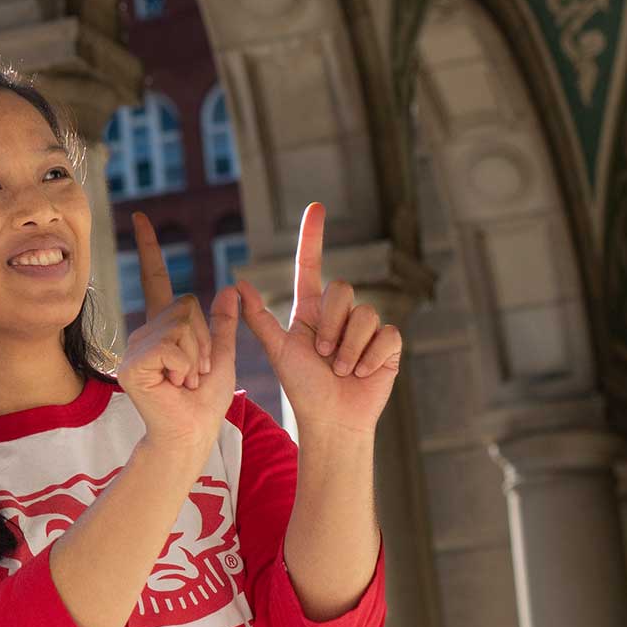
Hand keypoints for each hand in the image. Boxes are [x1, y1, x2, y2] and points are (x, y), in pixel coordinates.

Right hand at [116, 213, 240, 451]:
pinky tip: (176, 384)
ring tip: (187, 381)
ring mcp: (134, 347)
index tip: (141, 217)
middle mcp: (144, 332)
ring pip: (182, 326)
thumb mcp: (223, 357)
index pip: (156, 280)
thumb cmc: (205, 403)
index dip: (150, 248)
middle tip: (196, 373)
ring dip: (198, 357)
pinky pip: (173, 345)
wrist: (193, 435)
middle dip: (206, 341)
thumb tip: (230, 289)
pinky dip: (186, 366)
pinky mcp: (133, 364)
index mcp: (164, 327)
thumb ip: (224, 325)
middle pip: (187, 306)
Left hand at [235, 203, 399, 436]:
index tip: (315, 207)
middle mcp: (340, 314)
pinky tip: (363, 372)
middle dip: (332, 325)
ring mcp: (366, 328)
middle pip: (343, 289)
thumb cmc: (303, 388)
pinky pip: (386, 333)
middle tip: (324, 355)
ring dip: (348, 347)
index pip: (312, 265)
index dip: (313, 237)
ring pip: (364, 313)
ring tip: (341, 369)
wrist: (331, 419)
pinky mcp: (389, 344)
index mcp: (312, 311)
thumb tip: (237, 284)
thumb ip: (258, 319)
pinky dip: (370, 356)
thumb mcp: (278, 351)